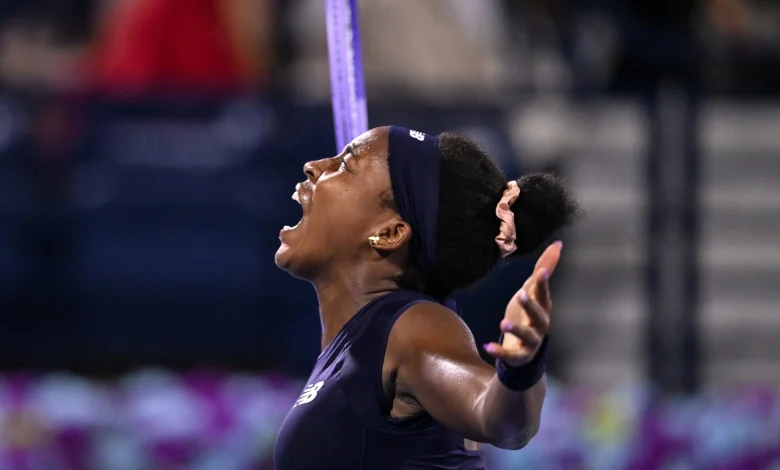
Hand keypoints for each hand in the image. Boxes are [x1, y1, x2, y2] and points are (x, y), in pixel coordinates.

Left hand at [483, 241, 561, 366]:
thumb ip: (545, 268)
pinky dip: (500, 351)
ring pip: (526, 336)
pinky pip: (510, 355)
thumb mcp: (534, 290)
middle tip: (521, 294)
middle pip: (538, 315)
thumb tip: (558, 244)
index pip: (544, 294)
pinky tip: (488, 346)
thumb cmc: (530, 313)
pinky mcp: (520, 355)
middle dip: (531, 305)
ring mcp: (531, 341)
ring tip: (503, 323)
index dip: (543, 284)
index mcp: (544, 307)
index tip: (541, 272)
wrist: (526, 347)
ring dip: (516, 329)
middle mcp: (541, 325)